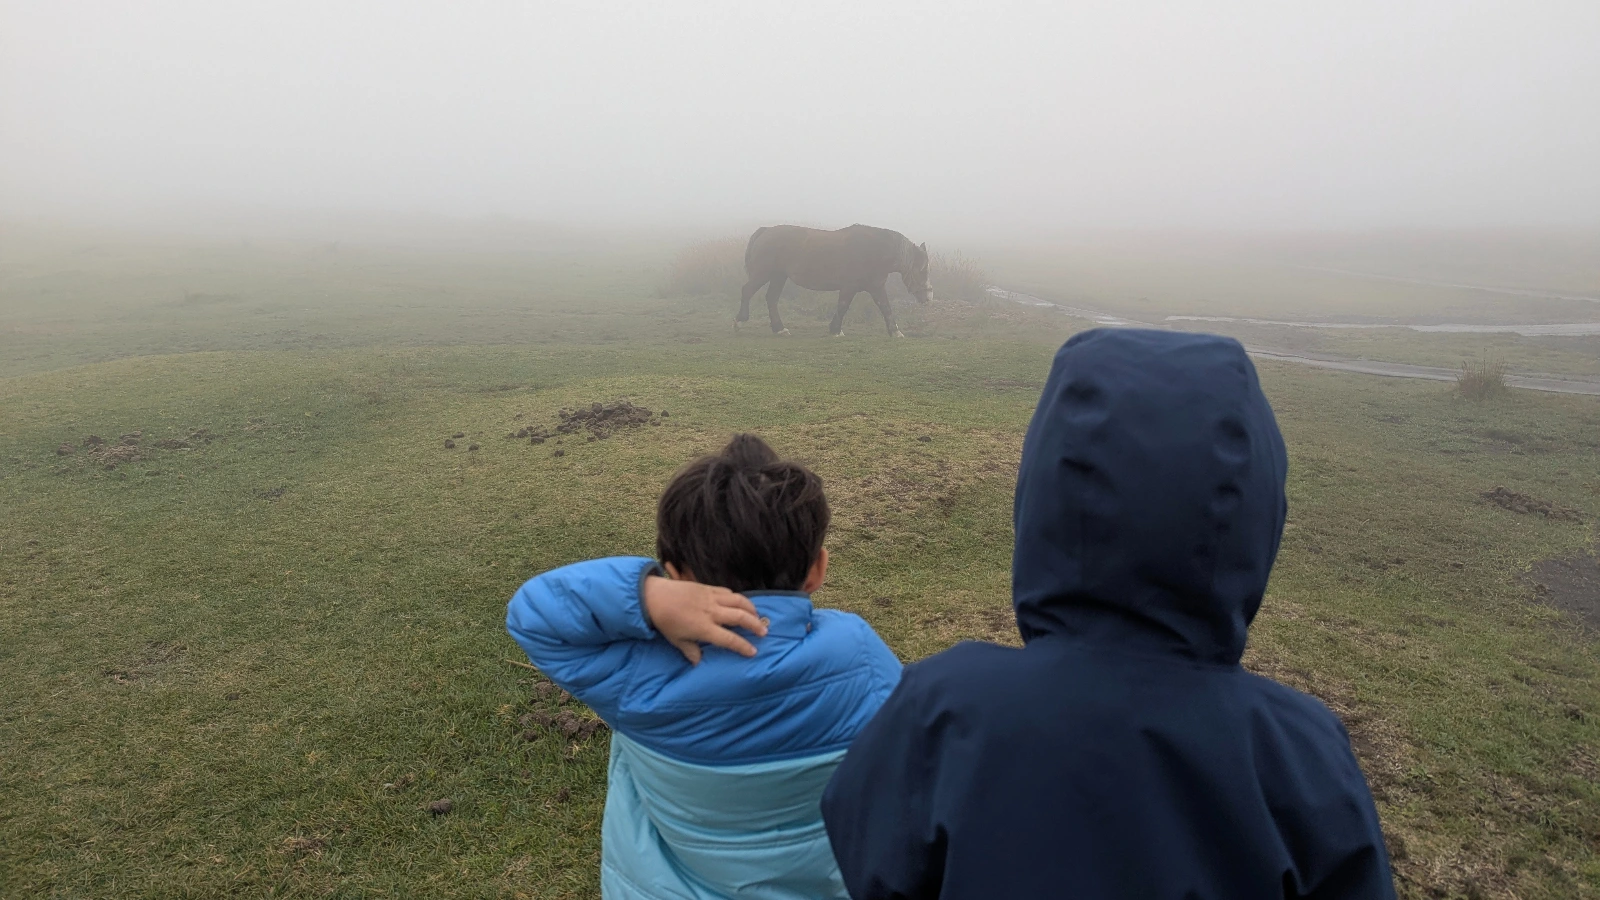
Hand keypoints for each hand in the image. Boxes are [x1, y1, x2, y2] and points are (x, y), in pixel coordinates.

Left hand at [642, 576, 767, 664]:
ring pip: (738, 601)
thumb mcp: (676, 640)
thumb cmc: (665, 621)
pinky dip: (737, 598)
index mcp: (704, 628)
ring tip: (758, 616)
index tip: (753, 652)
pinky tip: (740, 603)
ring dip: (751, 609)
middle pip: (740, 617)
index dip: (743, 646)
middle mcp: (712, 613)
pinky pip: (728, 592)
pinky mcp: (708, 588)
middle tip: (764, 632)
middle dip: (755, 625)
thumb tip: (698, 662)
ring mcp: (711, 598)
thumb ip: (690, 651)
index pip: (729, 639)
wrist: (654, 596)